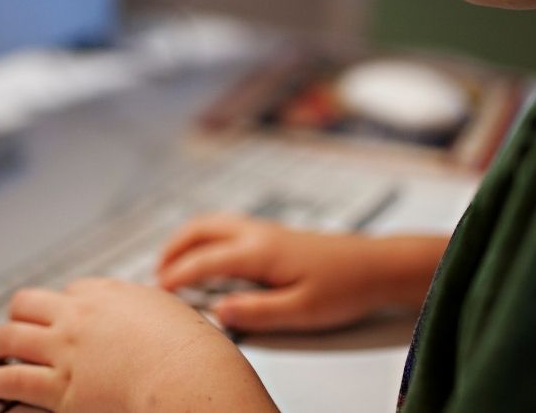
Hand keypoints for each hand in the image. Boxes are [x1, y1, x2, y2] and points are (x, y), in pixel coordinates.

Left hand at [0, 278, 277, 411]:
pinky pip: (12, 382)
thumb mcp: (168, 311)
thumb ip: (145, 308)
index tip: (56, 320)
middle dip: (13, 319)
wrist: (188, 379)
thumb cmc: (190, 352)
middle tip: (8, 334)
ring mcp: (64, 352)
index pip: (66, 293)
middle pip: (24, 306)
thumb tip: (143, 312)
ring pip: (6, 340)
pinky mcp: (58, 390)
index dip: (58, 308)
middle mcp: (76, 318)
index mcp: (104, 294)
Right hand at [158, 214, 446, 331]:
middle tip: (158, 272)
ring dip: (187, 238)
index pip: (205, 260)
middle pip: (200, 228)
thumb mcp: (302, 311)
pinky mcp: (274, 233)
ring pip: (212, 222)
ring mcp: (265, 229)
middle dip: (173, 248)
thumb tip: (219, 312)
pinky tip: (209, 255)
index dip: (178, 275)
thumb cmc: (345, 287)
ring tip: (174, 262)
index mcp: (260, 252)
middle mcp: (258, 234)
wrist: (378, 265)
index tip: (160, 291)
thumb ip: (257, 312)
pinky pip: (226, 226)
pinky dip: (204, 236)